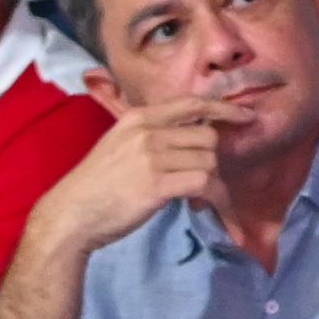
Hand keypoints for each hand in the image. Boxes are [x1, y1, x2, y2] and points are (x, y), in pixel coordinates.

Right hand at [34, 87, 235, 251]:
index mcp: (139, 118)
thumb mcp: (119, 145)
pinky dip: (214, 199)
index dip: (224, 109)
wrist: (70, 214)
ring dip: (214, 184)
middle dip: (213, 161)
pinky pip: (204, 183)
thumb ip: (152, 136)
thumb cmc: (96, 185)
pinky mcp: (157, 183)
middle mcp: (147, 132)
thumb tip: (192, 138)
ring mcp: (152, 156)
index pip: (192, 104)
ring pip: (209, 161)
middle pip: (207, 136)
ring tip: (201, 201)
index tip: (247, 117)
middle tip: (204, 183)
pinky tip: (203, 209)